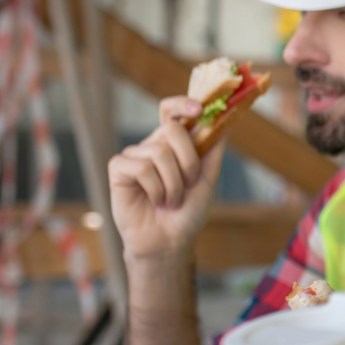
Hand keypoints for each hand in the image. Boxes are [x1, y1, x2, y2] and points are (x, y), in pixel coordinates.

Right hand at [108, 96, 224, 259]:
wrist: (169, 241)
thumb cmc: (187, 212)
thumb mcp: (207, 179)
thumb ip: (213, 151)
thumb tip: (226, 123)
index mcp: (174, 145)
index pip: (172, 112)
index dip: (183, 103)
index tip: (200, 108)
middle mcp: (153, 145)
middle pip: (172, 128)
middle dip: (188, 159)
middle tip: (190, 182)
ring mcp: (134, 156)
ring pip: (159, 152)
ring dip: (174, 183)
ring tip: (172, 200)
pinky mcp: (118, 169)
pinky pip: (141, 167)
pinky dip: (155, 188)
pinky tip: (155, 201)